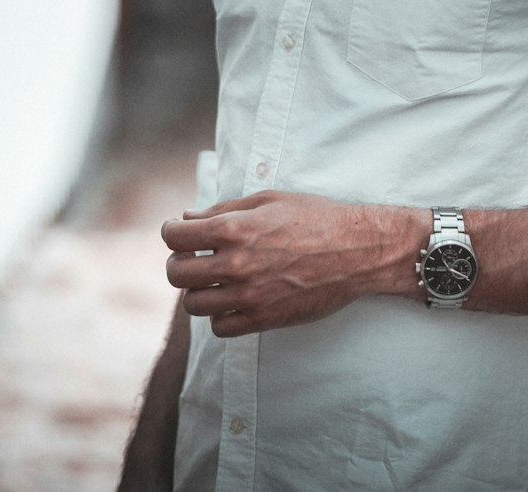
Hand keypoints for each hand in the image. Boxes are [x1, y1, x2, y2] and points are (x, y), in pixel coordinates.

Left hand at [162, 190, 416, 338]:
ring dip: (197, 290)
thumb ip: (223, 209)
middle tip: (192, 257)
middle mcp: (236, 264)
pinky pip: (220, 327)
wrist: (356, 250)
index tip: (178, 233)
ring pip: (194, 304)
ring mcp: (249, 295)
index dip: (171, 232)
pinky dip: (219, 315)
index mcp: (234, 228)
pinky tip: (232, 299)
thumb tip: (187, 218)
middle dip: (178, 262)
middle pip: (177, 273)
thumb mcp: (268, 200)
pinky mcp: (264, 319)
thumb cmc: (314, 217)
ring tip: (213, 279)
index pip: (175, 237)